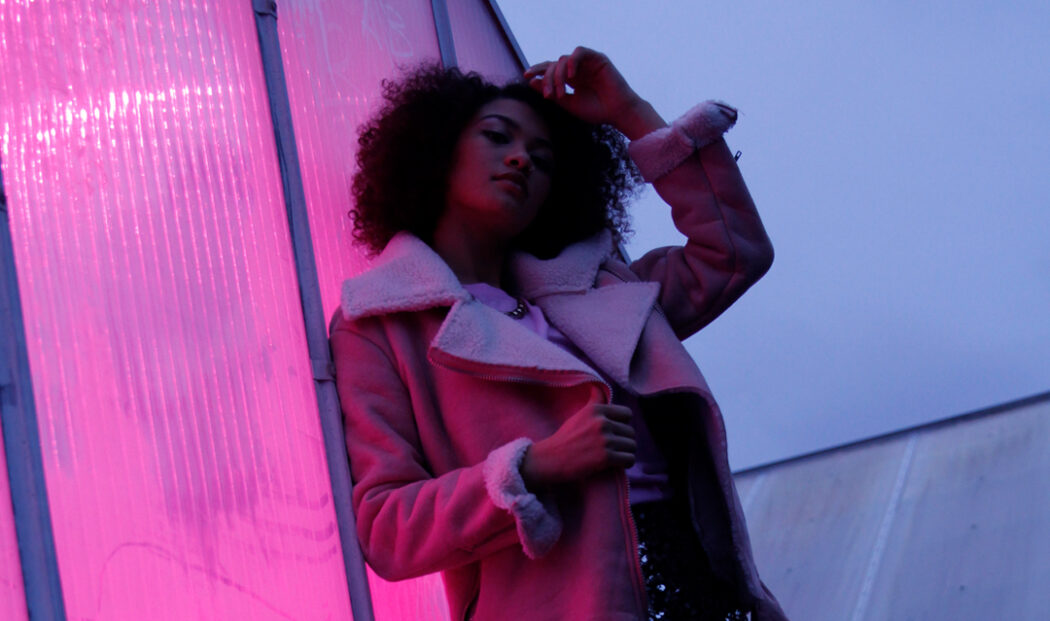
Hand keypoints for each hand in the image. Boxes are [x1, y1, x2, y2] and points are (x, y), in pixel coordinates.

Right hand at [520, 401, 636, 486]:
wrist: (550, 459)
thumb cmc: (565, 438)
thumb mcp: (579, 415)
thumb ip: (594, 402)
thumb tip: (598, 387)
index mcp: (596, 409)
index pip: (627, 414)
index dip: (623, 424)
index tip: (615, 432)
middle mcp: (601, 422)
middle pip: (630, 431)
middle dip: (625, 440)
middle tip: (614, 447)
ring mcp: (604, 440)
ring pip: (632, 445)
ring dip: (626, 452)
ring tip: (617, 456)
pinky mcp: (605, 457)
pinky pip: (629, 459)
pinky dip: (626, 463)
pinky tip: (618, 464)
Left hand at [524, 46, 664, 138]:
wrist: (617, 113)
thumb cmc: (596, 111)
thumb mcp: (568, 103)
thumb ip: (551, 93)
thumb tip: (531, 82)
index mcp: (571, 79)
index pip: (551, 69)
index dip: (538, 70)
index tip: (525, 76)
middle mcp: (578, 69)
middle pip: (554, 64)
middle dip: (547, 78)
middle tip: (548, 94)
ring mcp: (587, 63)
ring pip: (563, 59)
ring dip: (558, 75)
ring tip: (561, 92)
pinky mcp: (597, 58)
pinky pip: (579, 52)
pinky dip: (572, 61)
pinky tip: (571, 75)